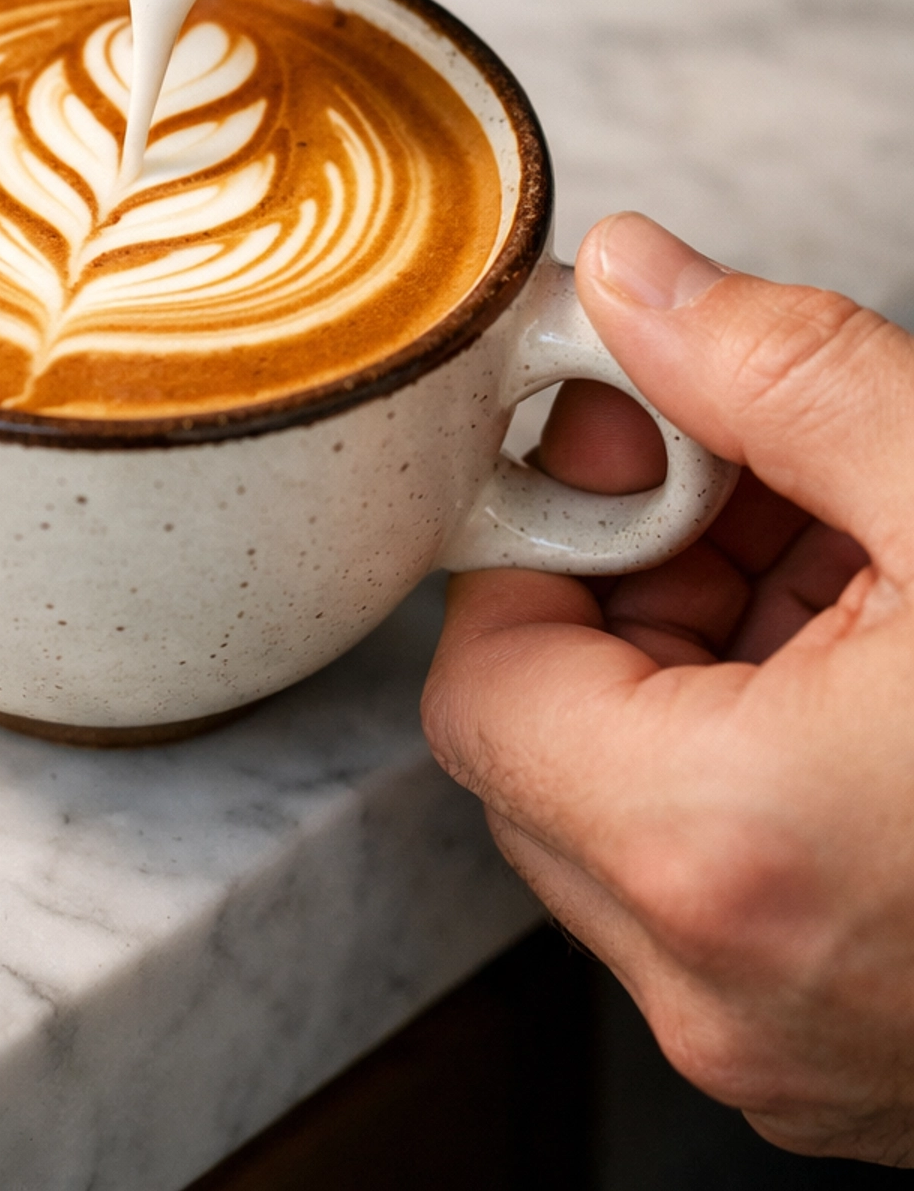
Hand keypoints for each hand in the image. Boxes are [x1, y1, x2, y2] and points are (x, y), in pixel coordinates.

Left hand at [423, 212, 913, 1163]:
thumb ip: (780, 376)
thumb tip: (639, 284)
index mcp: (725, 848)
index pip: (481, 679)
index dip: (545, 540)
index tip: (632, 453)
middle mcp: (728, 986)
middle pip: (552, 745)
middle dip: (640, 589)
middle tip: (769, 490)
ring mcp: (794, 1051)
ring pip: (642, 818)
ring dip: (714, 670)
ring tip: (864, 575)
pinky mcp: (861, 1069)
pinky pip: (739, 893)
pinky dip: (773, 767)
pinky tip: (895, 676)